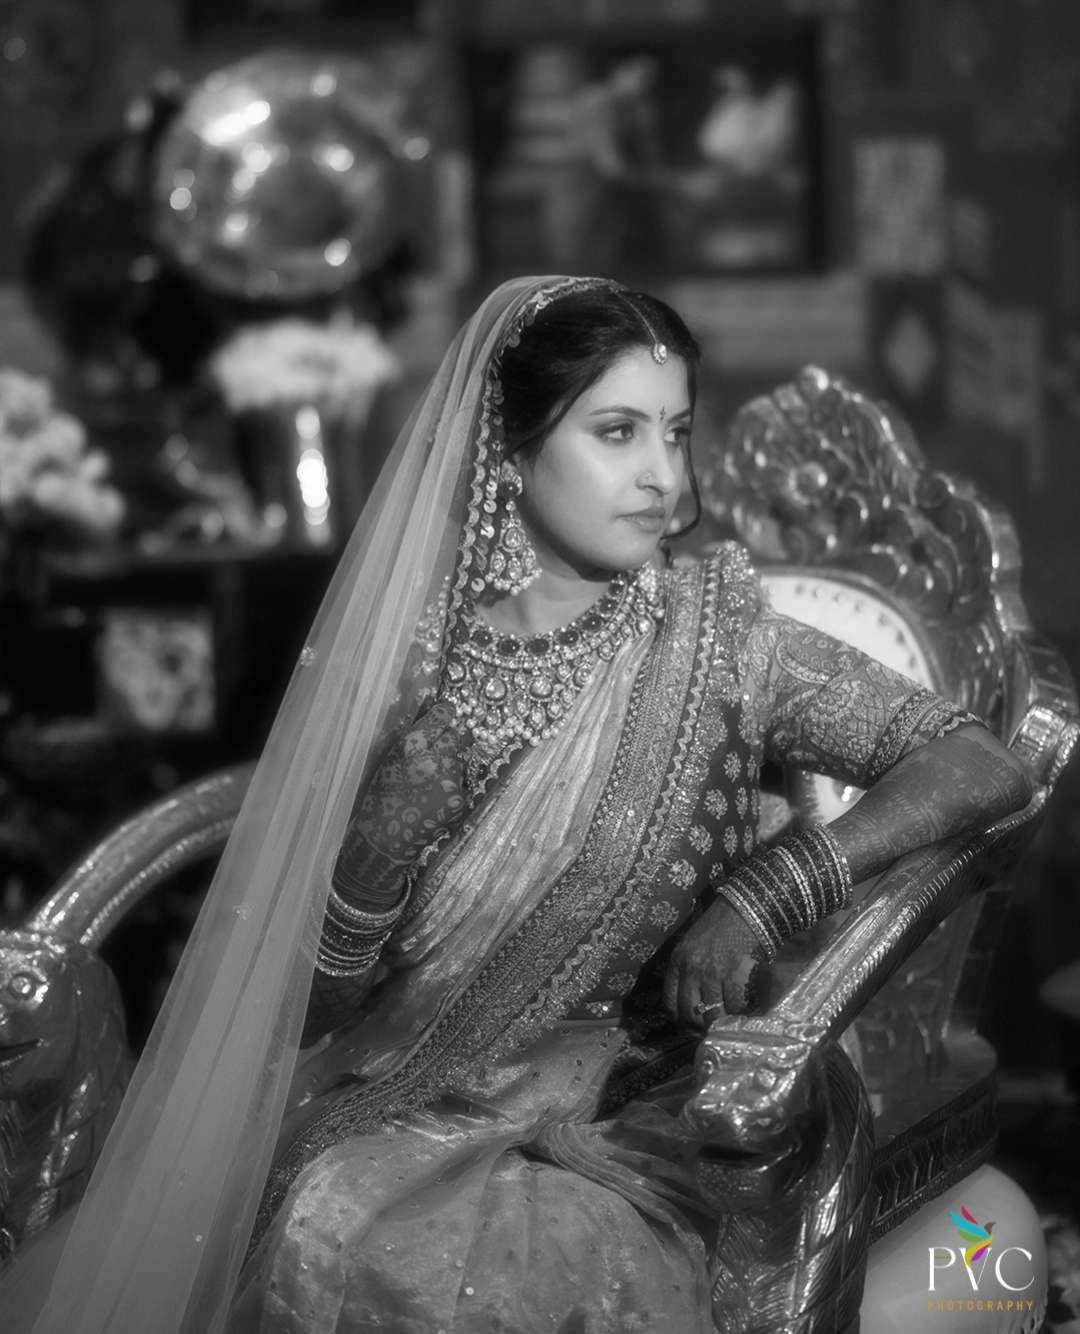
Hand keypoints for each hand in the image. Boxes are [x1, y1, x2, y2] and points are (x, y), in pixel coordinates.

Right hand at [335, 702, 469, 903]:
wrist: (386, 838)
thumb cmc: (381, 796)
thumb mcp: (390, 760)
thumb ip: (413, 741)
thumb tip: (434, 717)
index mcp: (410, 746)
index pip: (441, 716)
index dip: (445, 712)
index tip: (447, 711)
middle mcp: (434, 758)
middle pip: (454, 736)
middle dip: (447, 741)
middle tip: (434, 753)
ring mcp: (450, 779)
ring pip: (458, 760)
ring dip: (449, 765)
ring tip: (428, 782)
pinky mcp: (459, 798)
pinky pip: (460, 782)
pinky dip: (451, 786)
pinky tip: (434, 797)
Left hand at [663, 896, 767, 1026]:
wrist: (743, 908)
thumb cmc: (718, 926)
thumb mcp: (692, 944)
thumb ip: (687, 969)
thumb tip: (692, 999)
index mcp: (678, 961)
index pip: (669, 1001)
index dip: (678, 1018)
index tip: (687, 1024)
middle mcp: (691, 969)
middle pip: (689, 1012)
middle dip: (698, 1026)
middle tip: (708, 1029)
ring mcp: (712, 973)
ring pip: (711, 1013)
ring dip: (719, 1022)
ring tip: (725, 1022)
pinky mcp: (733, 974)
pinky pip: (733, 1005)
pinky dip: (738, 1011)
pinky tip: (741, 1010)